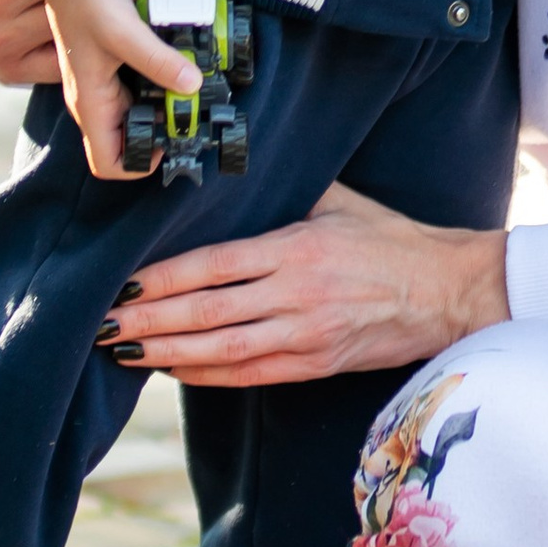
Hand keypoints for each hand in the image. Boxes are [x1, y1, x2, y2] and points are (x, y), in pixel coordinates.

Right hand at [47, 0, 196, 182]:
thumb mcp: (125, 32)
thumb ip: (159, 60)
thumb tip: (193, 86)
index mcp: (90, 104)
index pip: (108, 163)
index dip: (140, 165)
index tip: (170, 142)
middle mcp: (95, 100)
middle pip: (127, 141)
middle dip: (160, 134)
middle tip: (192, 114)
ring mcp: (103, 83)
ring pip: (136, 114)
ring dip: (163, 109)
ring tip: (191, 91)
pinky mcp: (112, 64)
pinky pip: (138, 89)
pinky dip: (160, 85)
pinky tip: (179, 66)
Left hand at [98, 181, 508, 387]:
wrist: (448, 291)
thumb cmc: (390, 239)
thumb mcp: (336, 200)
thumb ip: (283, 192)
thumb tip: (229, 172)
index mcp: (296, 247)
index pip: (212, 266)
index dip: (160, 279)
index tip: (120, 284)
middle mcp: (295, 294)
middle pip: (204, 313)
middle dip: (146, 321)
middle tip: (99, 325)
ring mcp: (305, 335)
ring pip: (219, 351)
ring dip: (165, 353)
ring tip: (121, 352)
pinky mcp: (315, 364)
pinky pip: (248, 375)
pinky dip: (204, 375)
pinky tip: (172, 369)